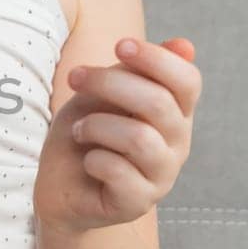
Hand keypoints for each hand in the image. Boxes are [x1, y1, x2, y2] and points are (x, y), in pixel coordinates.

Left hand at [32, 36, 201, 235]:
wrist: (58, 186)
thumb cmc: (85, 133)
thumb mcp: (102, 94)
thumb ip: (135, 72)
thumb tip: (184, 46)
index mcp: (175, 112)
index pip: (188, 81)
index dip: (157, 59)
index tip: (119, 45)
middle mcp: (178, 143)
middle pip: (159, 103)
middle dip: (108, 83)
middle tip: (74, 78)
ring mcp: (162, 176)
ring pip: (139, 138)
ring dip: (96, 126)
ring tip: (80, 131)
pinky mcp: (139, 203)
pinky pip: (119, 172)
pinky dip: (94, 160)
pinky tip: (88, 162)